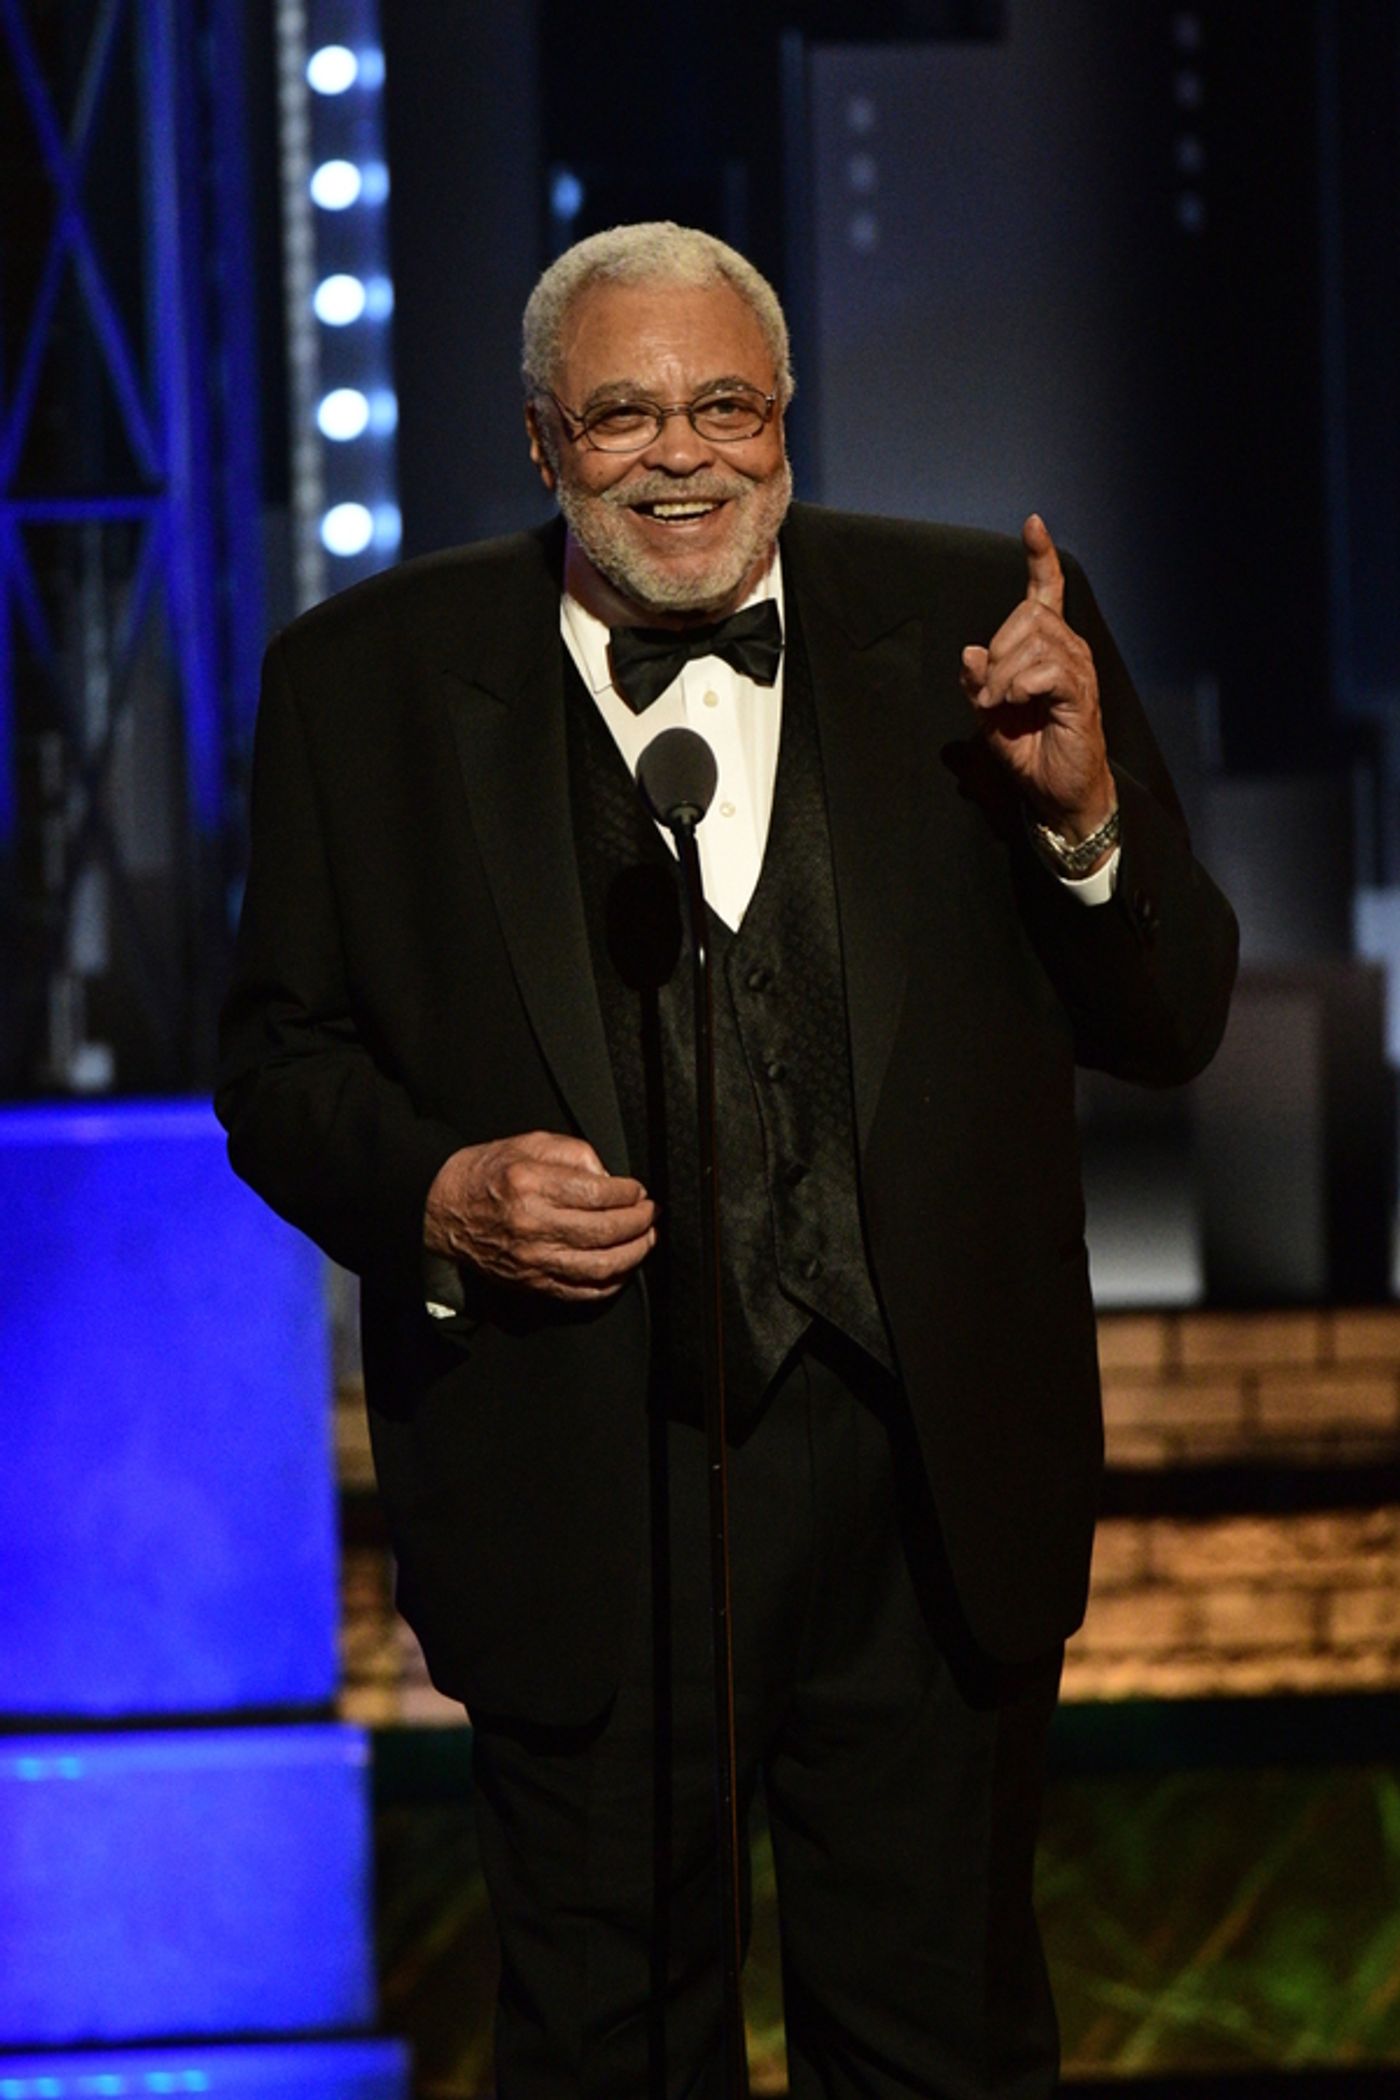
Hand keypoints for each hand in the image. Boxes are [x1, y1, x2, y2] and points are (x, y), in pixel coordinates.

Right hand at [424, 1131, 656, 1302]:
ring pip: (599, 1267)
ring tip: (645, 1240)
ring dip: (633, 1255)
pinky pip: (581, 1292)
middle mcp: (532, 1226)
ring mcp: (532, 1260)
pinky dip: (609, 1283)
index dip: (629, 1193)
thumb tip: (610, 1179)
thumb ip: (574, 1153)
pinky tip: (621, 1268)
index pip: (598, 1194)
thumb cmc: (485, 1174)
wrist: (442, 1210)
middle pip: (605, 1232)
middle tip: (649, 1214)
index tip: (638, 1190)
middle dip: (639, 1223)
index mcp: (531, 1185)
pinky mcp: (531, 1282)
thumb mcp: (528, 1144)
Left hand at [960, 514, 1114, 843]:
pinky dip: (1019, 686)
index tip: (1033, 523)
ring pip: (1034, 639)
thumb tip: (970, 652)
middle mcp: (1068, 648)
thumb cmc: (1030, 751)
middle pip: (1027, 614)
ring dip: (1003, 675)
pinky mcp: (1081, 693)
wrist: (1057, 793)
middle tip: (988, 696)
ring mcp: (1078, 669)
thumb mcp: (990, 714)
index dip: (1040, 557)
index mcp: (1047, 647)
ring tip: (1000, 706)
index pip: (1046, 592)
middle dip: (996, 653)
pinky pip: (1045, 669)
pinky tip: (1014, 705)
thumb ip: (977, 681)